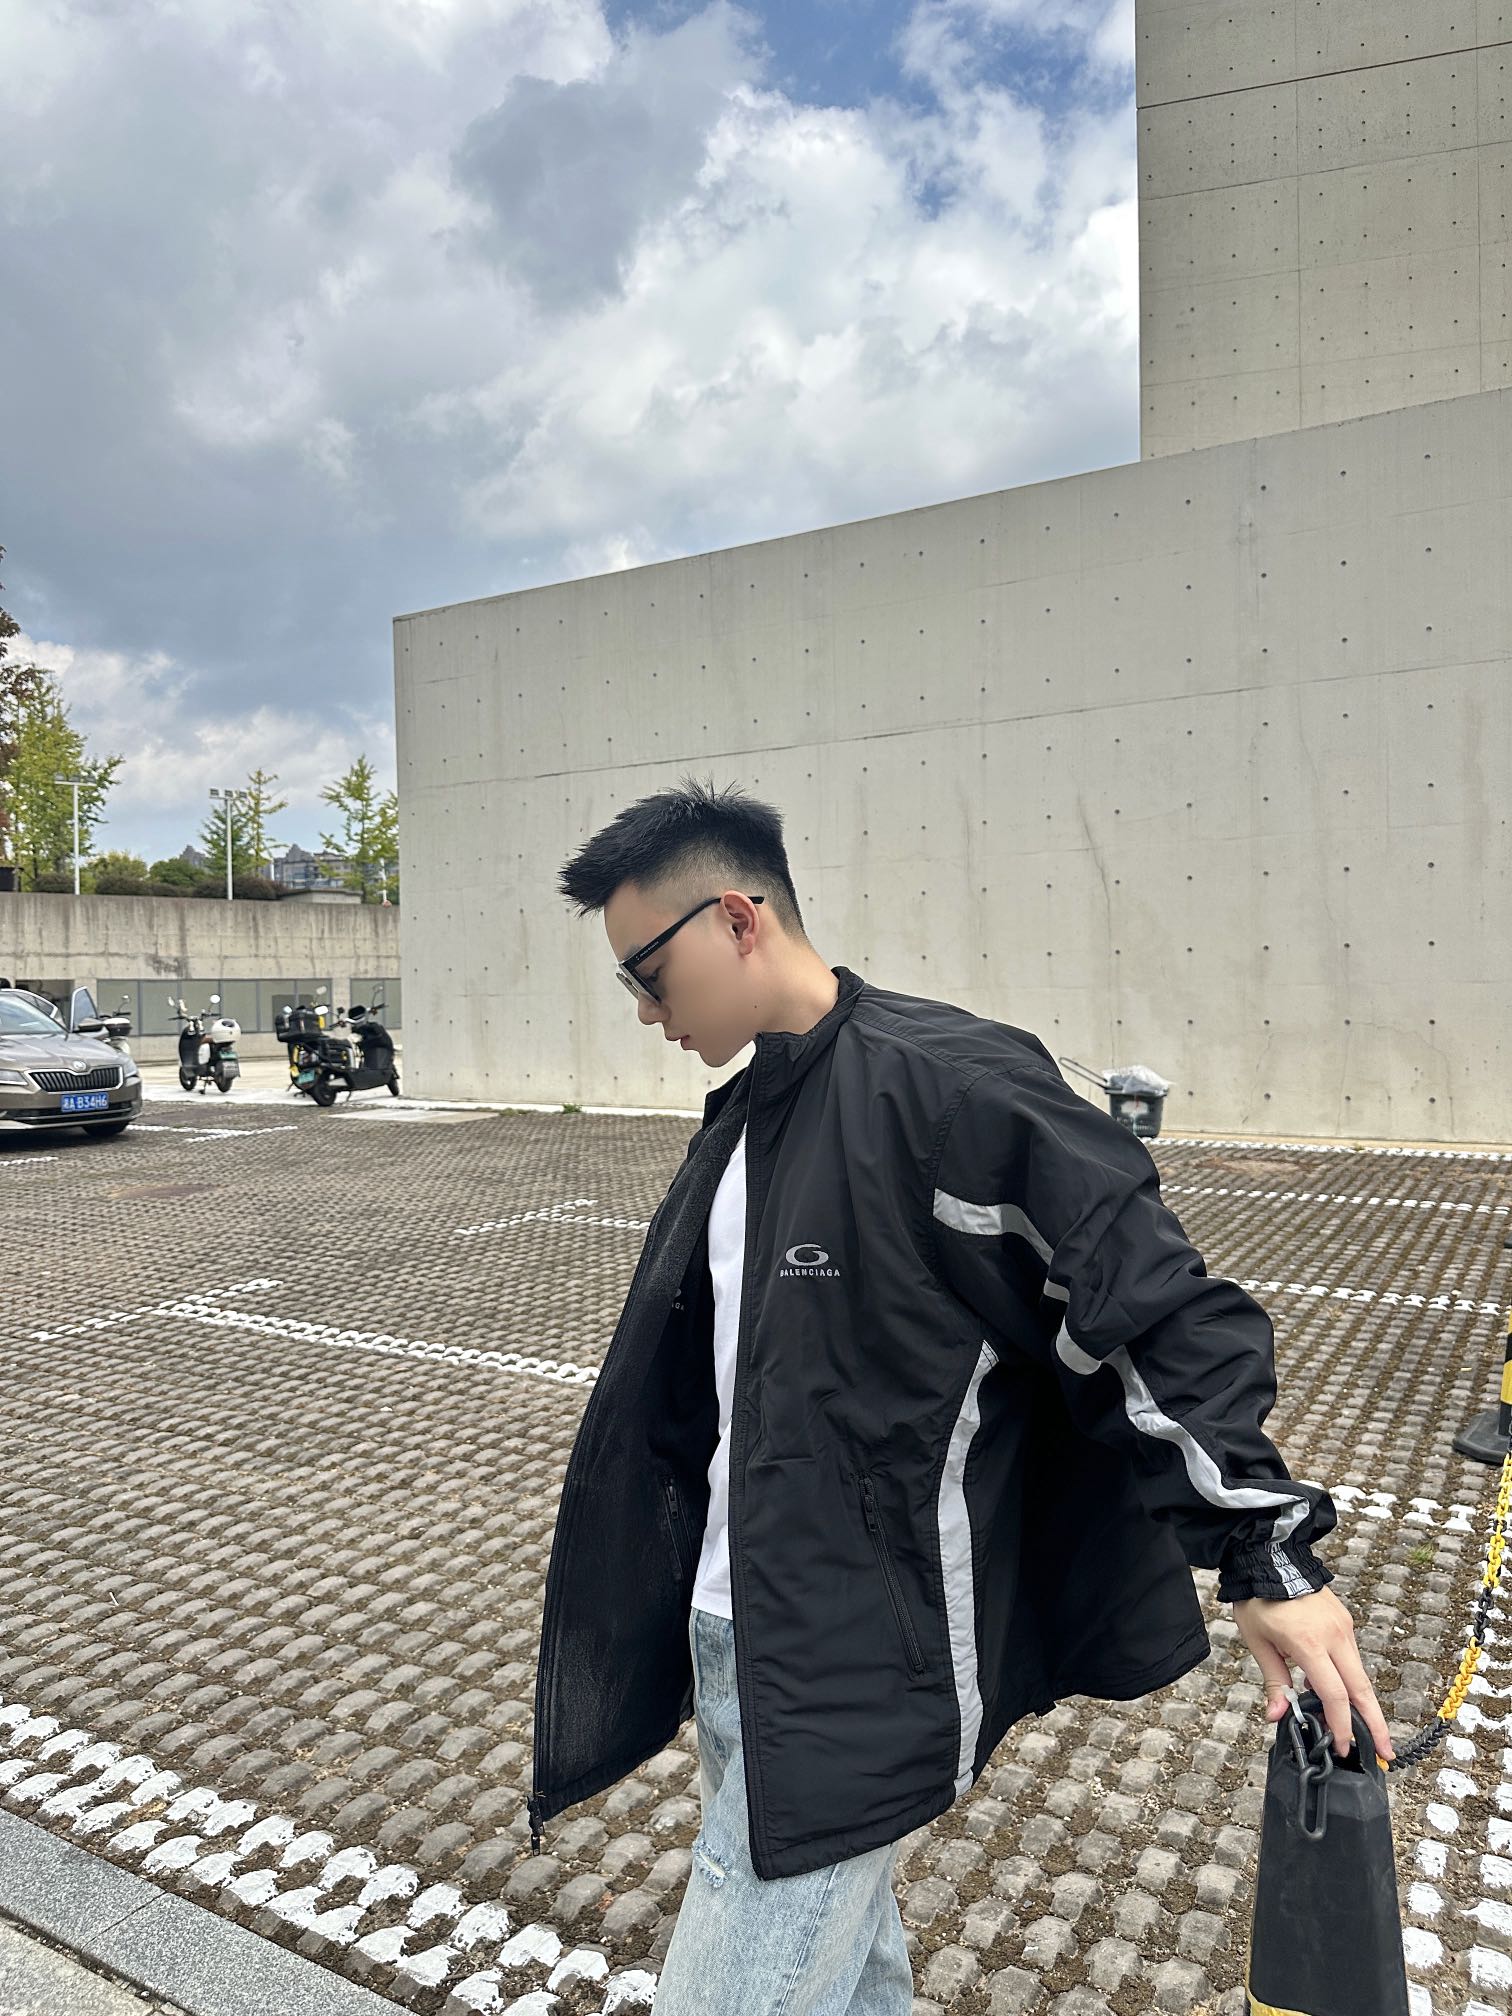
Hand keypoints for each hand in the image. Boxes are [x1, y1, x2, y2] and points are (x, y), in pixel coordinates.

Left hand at [1233, 1586, 1395, 1761]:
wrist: (1269, 1555)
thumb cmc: (1258, 1597)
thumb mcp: (1257, 1640)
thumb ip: (1273, 1680)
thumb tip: (1277, 1716)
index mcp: (1309, 1643)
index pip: (1334, 1695)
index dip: (1341, 1726)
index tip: (1344, 1748)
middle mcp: (1334, 1636)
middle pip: (1361, 1689)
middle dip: (1375, 1724)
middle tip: (1386, 1754)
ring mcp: (1343, 1627)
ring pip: (1359, 1674)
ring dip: (1364, 1704)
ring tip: (1366, 1732)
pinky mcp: (1344, 1621)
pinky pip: (1351, 1658)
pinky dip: (1351, 1681)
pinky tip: (1341, 1697)